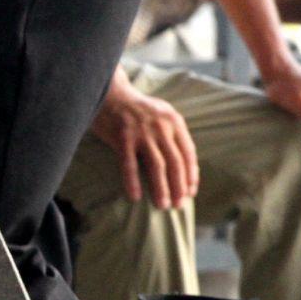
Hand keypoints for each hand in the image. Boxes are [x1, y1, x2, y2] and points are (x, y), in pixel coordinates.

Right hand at [89, 75, 198, 209]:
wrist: (109, 94)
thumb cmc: (134, 109)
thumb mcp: (160, 114)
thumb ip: (171, 132)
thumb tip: (181, 160)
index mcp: (174, 121)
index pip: (188, 152)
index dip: (191, 174)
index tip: (191, 192)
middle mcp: (161, 126)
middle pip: (175, 161)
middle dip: (179, 186)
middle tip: (178, 204)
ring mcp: (142, 132)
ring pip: (157, 165)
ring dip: (161, 188)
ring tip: (163, 205)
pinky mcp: (122, 138)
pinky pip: (129, 165)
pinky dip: (133, 182)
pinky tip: (135, 197)